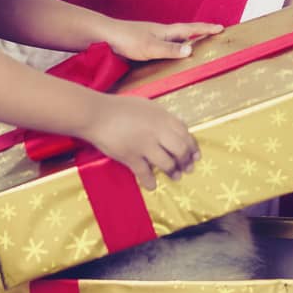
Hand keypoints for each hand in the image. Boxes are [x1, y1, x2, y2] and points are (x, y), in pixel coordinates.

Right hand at [81, 94, 199, 190]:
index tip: (195, 155)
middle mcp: (157, 131)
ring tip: (175, 176)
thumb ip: (161, 118)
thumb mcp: (146, 106)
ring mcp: (144, 145)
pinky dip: (150, 181)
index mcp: (162, 116)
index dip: (192, 146)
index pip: (185, 133)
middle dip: (186, 161)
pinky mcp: (131, 157)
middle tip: (187, 168)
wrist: (96, 114)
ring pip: (167, 163)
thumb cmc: (120, 108)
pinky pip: (145, 173)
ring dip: (173, 172)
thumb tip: (175, 130)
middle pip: (180, 149)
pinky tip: (152, 185)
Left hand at [103, 19, 221, 61]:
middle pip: (184, 33)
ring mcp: (151, 38)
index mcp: (165, 31)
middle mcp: (160, 33)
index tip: (221, 28)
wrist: (104, 36)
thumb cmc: (127, 40)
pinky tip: (169, 59)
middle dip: (199, 34)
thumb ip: (170, 49)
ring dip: (185, 42)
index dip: (206, 28)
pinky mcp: (143, 46)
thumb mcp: (151, 47)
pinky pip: (163, 48)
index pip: (190, 29)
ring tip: (195, 49)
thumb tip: (191, 49)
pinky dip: (172, 50)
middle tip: (213, 35)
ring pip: (173, 40)